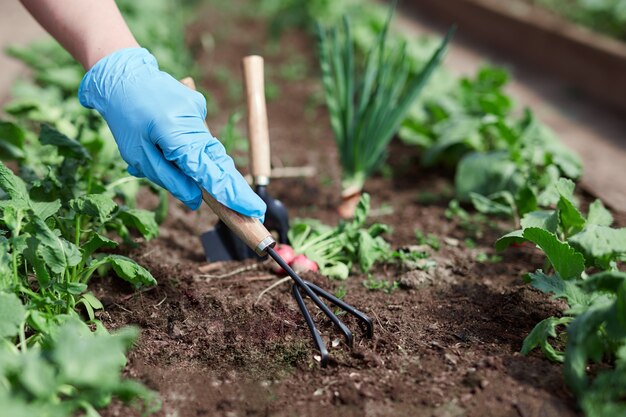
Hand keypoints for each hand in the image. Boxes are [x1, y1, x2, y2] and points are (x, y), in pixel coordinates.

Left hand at [78, 48, 265, 218]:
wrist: (122, 74)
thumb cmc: (125, 117)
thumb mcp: (138, 155)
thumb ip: (169, 179)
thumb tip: (195, 200)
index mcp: (177, 135)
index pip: (210, 171)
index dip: (232, 193)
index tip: (253, 209)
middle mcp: (194, 122)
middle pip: (220, 162)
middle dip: (234, 187)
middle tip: (253, 210)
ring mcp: (199, 111)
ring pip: (208, 150)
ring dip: (203, 166)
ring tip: (179, 164)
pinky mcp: (198, 106)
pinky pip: (199, 135)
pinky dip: (189, 145)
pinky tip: (166, 138)